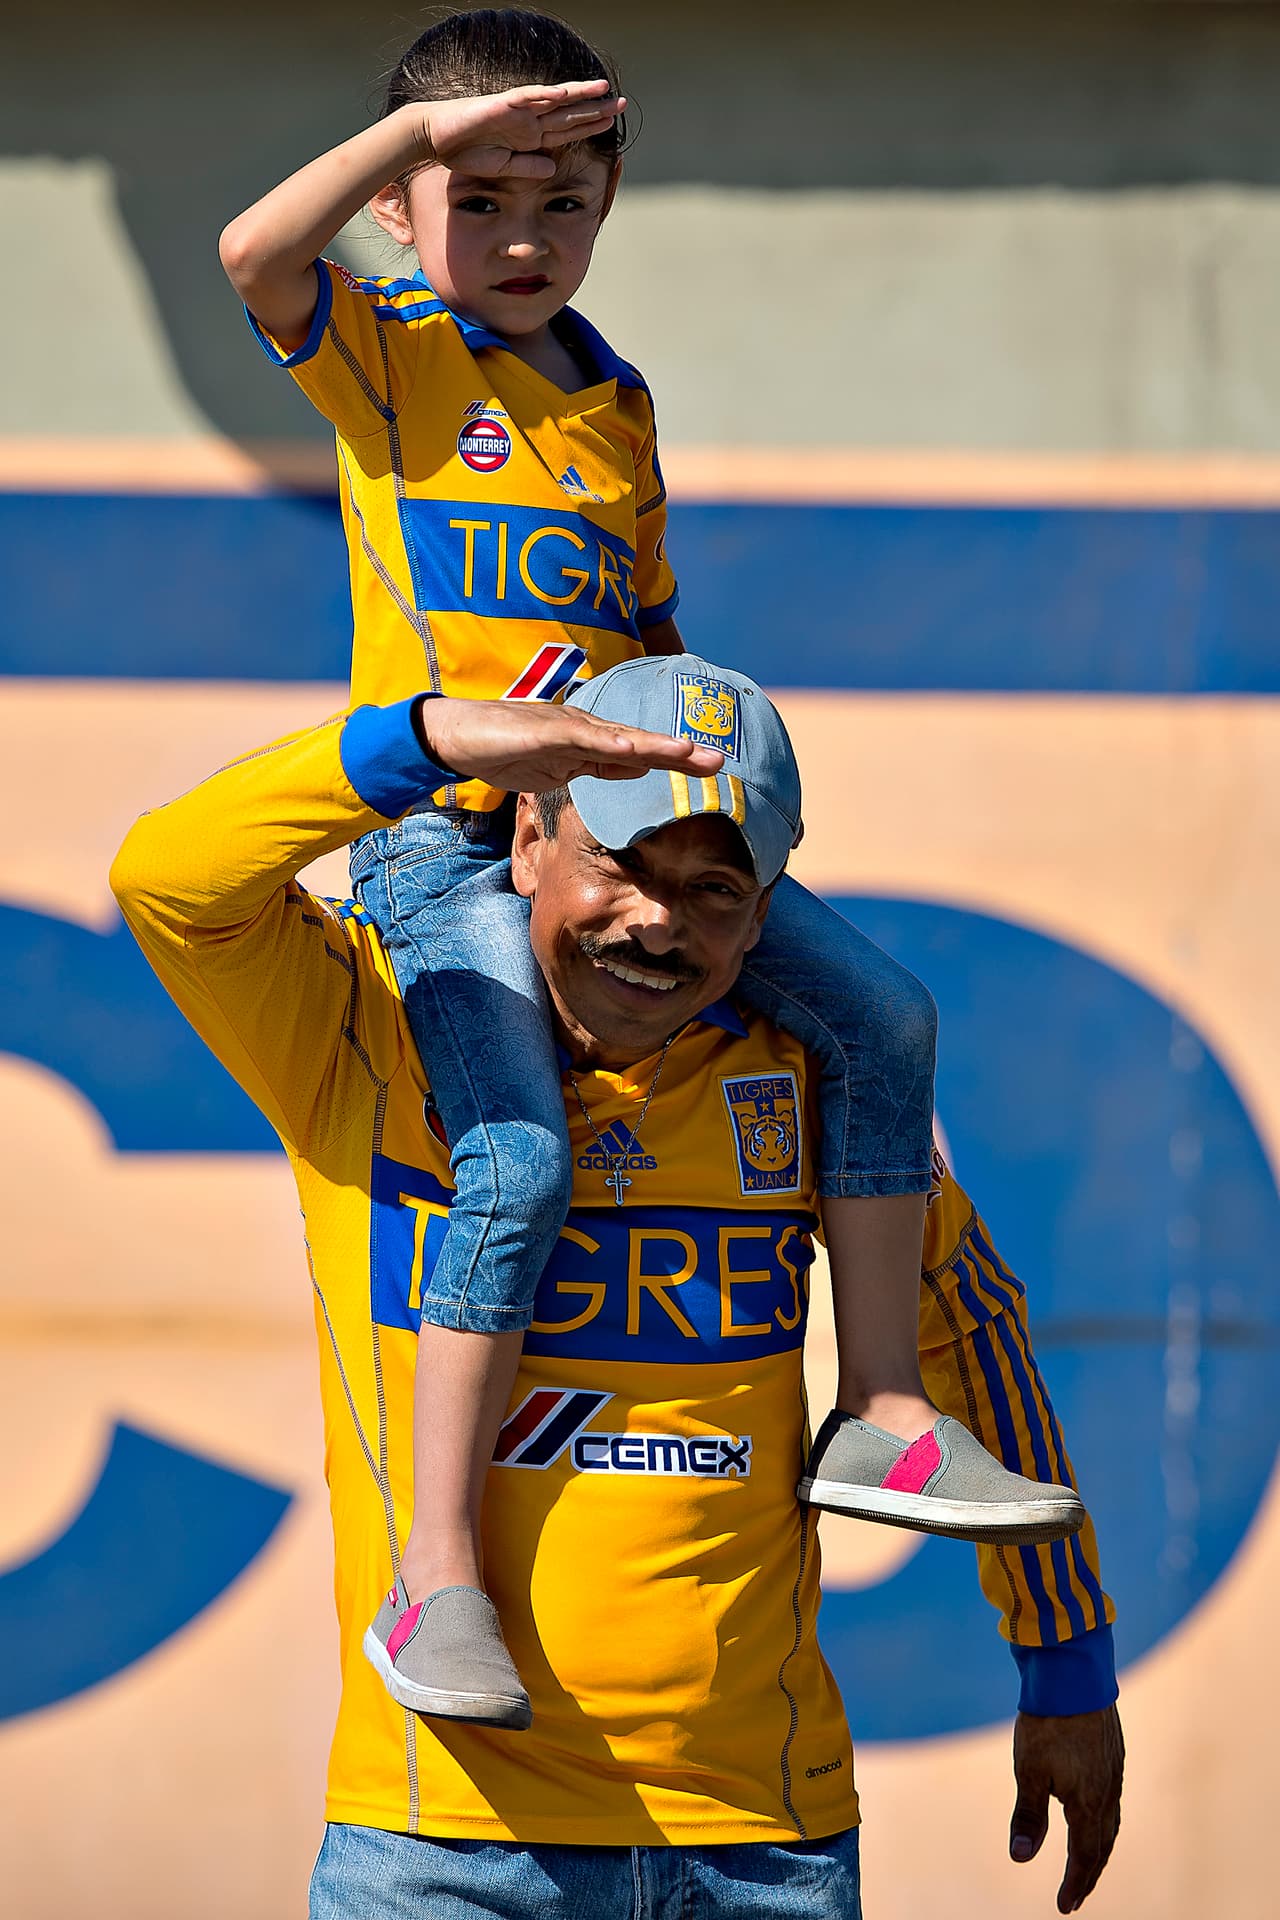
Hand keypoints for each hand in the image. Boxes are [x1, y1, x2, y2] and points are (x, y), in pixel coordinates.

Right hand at [417, 81, 624, 180]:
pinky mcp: (502, 104)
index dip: (589, 127)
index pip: (566, 131)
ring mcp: (517, 110)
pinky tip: (565, 93)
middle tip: (621, 103)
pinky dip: (546, 95)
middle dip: (595, 108)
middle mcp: (528, 120)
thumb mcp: (503, 169)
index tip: (612, 123)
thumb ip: (528, 168)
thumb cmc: (465, 152)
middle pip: (568, 113)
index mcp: (529, 137)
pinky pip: (527, 97)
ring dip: (579, 95)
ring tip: (604, 89)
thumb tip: (552, 170)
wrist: (436, 138)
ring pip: (555, 100)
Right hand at [419, 694, 722, 793]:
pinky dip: (608, 744)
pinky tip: (633, 749)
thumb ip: (596, 766)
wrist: (458, 736)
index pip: (642, 753)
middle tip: (719, 760)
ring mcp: (566, 728)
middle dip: (681, 752)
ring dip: (654, 745)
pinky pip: (580, 740)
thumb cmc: (506, 749)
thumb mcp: (560, 768)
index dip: (677, 760)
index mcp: (592, 742)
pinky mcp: (543, 732)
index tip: (713, 769)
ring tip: (688, 752)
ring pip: (619, 737)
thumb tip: (635, 767)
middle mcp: (586, 730)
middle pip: (641, 743)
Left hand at [1010, 1706, 1123, 1911]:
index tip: (1064, 1906)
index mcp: (1089, 1804)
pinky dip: (1103, 1822)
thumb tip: (1019, 1858)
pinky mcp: (1113, 1754)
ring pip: (1110, 1824)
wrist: (1073, 1674)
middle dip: (1089, 1873)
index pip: (1084, 1856)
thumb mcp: (1028, 1771)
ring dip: (1098, 1849)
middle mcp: (1108, 1793)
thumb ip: (1028, 1817)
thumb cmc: (1047, 1722)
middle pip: (1102, 1846)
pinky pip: (1113, 1802)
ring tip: (1086, 1864)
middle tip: (1076, 1896)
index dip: (1075, 1884)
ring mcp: (1114, 1773)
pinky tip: (1094, 1815)